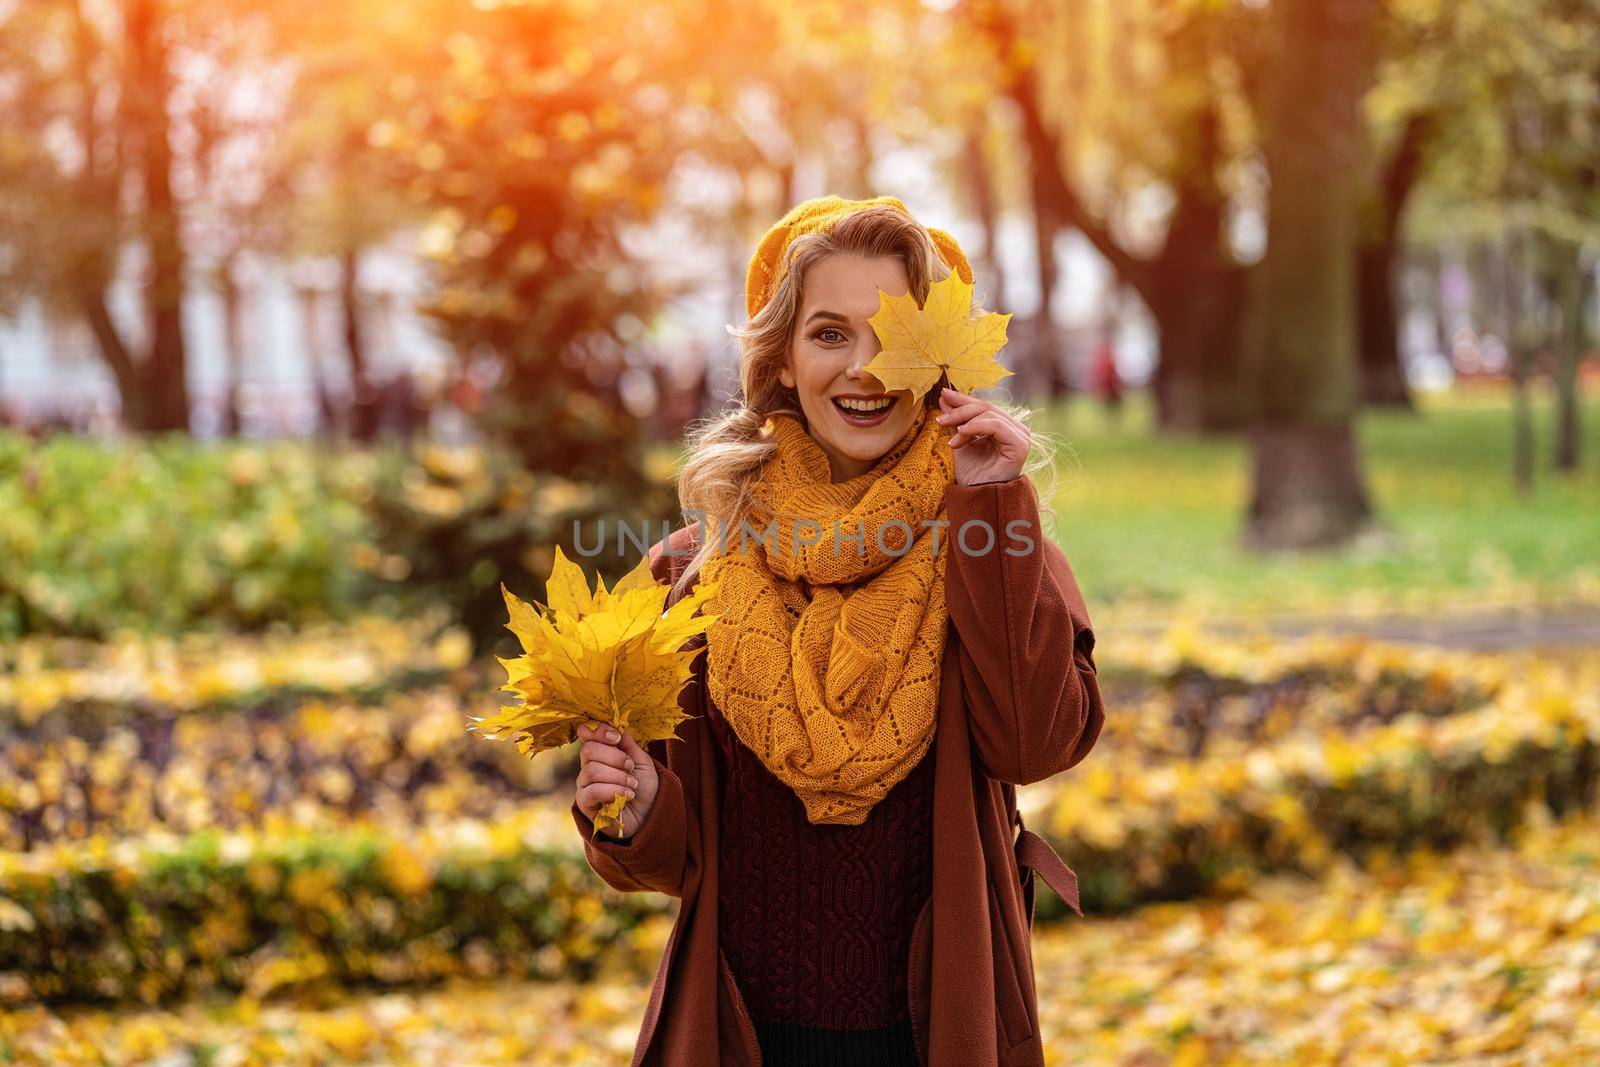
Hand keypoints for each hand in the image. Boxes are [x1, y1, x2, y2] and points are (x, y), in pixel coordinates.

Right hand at [575, 723, 659, 838]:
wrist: (650, 814)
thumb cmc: (645, 787)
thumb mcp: (640, 760)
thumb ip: (625, 743)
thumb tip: (609, 725)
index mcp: (600, 753)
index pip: (588, 735)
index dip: (600, 732)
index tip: (617, 738)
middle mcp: (588, 767)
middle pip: (589, 751)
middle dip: (615, 757)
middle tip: (630, 768)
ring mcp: (585, 786)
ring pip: (591, 771)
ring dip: (617, 777)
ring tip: (632, 786)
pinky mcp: (585, 804)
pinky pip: (590, 791)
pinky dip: (611, 791)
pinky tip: (626, 796)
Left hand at [935, 387, 1028, 485]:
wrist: (979, 497)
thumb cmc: (972, 474)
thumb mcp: (960, 440)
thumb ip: (956, 420)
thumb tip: (945, 397)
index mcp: (1005, 426)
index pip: (984, 406)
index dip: (963, 400)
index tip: (942, 396)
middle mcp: (1016, 429)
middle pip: (986, 407)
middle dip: (960, 410)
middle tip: (940, 419)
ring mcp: (1021, 436)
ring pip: (989, 414)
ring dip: (964, 422)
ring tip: (951, 440)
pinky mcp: (1020, 445)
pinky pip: (996, 425)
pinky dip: (975, 427)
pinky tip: (961, 435)